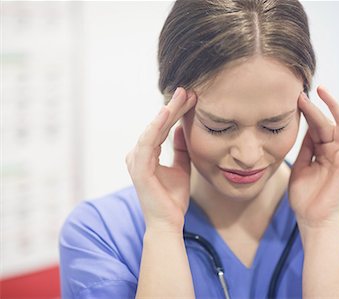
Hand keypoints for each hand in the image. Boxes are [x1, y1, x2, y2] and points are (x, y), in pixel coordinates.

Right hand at [126, 88, 196, 231]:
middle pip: (158, 125)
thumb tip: (182, 129)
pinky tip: (167, 112)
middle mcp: (138, 155)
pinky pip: (148, 142)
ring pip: (153, 129)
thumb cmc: (173, 198)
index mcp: (146, 154)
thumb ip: (180, 149)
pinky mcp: (139, 168)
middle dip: (174, 106)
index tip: (193, 97)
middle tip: (189, 90)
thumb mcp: (182, 168)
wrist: (169, 222)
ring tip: (182, 95)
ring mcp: (136, 161)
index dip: (177, 112)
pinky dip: (157, 126)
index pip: (163, 127)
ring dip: (168, 111)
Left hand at [289, 85, 338, 228]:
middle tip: (302, 92)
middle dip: (315, 107)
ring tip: (321, 91)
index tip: (294, 98)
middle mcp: (333, 151)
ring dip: (333, 108)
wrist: (313, 220)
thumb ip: (305, 148)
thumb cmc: (306, 197)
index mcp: (320, 151)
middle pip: (326, 122)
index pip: (315, 127)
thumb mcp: (300, 167)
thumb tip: (306, 127)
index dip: (306, 113)